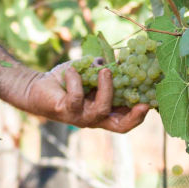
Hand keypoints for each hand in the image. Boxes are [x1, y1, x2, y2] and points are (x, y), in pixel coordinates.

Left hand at [14, 63, 148, 132]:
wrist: (37, 87)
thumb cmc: (66, 81)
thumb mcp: (88, 72)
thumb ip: (102, 67)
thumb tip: (114, 61)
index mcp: (104, 111)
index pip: (126, 120)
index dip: (140, 115)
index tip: (151, 102)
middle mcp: (94, 118)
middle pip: (120, 126)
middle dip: (134, 117)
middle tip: (142, 103)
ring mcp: (80, 117)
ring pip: (101, 110)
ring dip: (106, 89)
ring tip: (104, 70)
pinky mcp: (65, 111)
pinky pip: (76, 98)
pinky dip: (76, 80)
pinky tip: (71, 70)